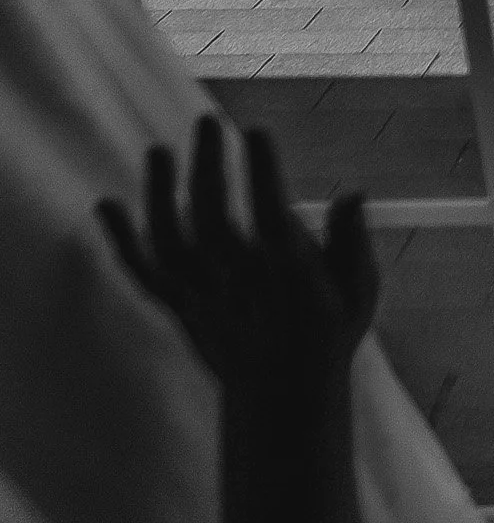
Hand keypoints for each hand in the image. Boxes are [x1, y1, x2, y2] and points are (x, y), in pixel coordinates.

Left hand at [98, 118, 376, 408]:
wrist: (280, 401)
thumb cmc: (326, 334)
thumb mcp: (359, 293)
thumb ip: (353, 243)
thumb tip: (353, 193)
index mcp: (290, 279)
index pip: (273, 219)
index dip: (263, 175)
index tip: (256, 131)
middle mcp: (242, 287)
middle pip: (213, 225)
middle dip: (208, 171)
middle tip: (208, 122)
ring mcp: (204, 299)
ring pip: (171, 246)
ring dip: (159, 197)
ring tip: (159, 151)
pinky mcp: (180, 308)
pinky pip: (144, 275)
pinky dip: (121, 242)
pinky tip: (105, 204)